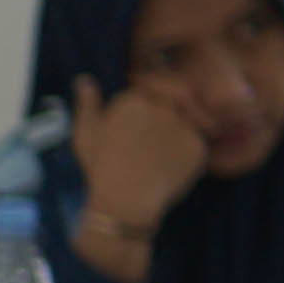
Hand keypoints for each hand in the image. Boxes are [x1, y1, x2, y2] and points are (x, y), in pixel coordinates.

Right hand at [60, 78, 203, 282]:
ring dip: (180, 132)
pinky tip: (170, 168)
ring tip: (163, 155)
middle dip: (170, 115)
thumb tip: (84, 79)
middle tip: (156, 141)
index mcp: (134, 100)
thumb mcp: (86, 135)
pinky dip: (188, 153)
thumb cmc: (101, 169)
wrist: (125, 203)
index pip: (153, 87)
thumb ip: (88, 104)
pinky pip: (198, 142)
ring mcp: (183, 126)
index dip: (151, 104)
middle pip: (175, 99)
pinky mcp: (199, 146)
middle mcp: (162, 107)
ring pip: (190, 119)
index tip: (144, 124)